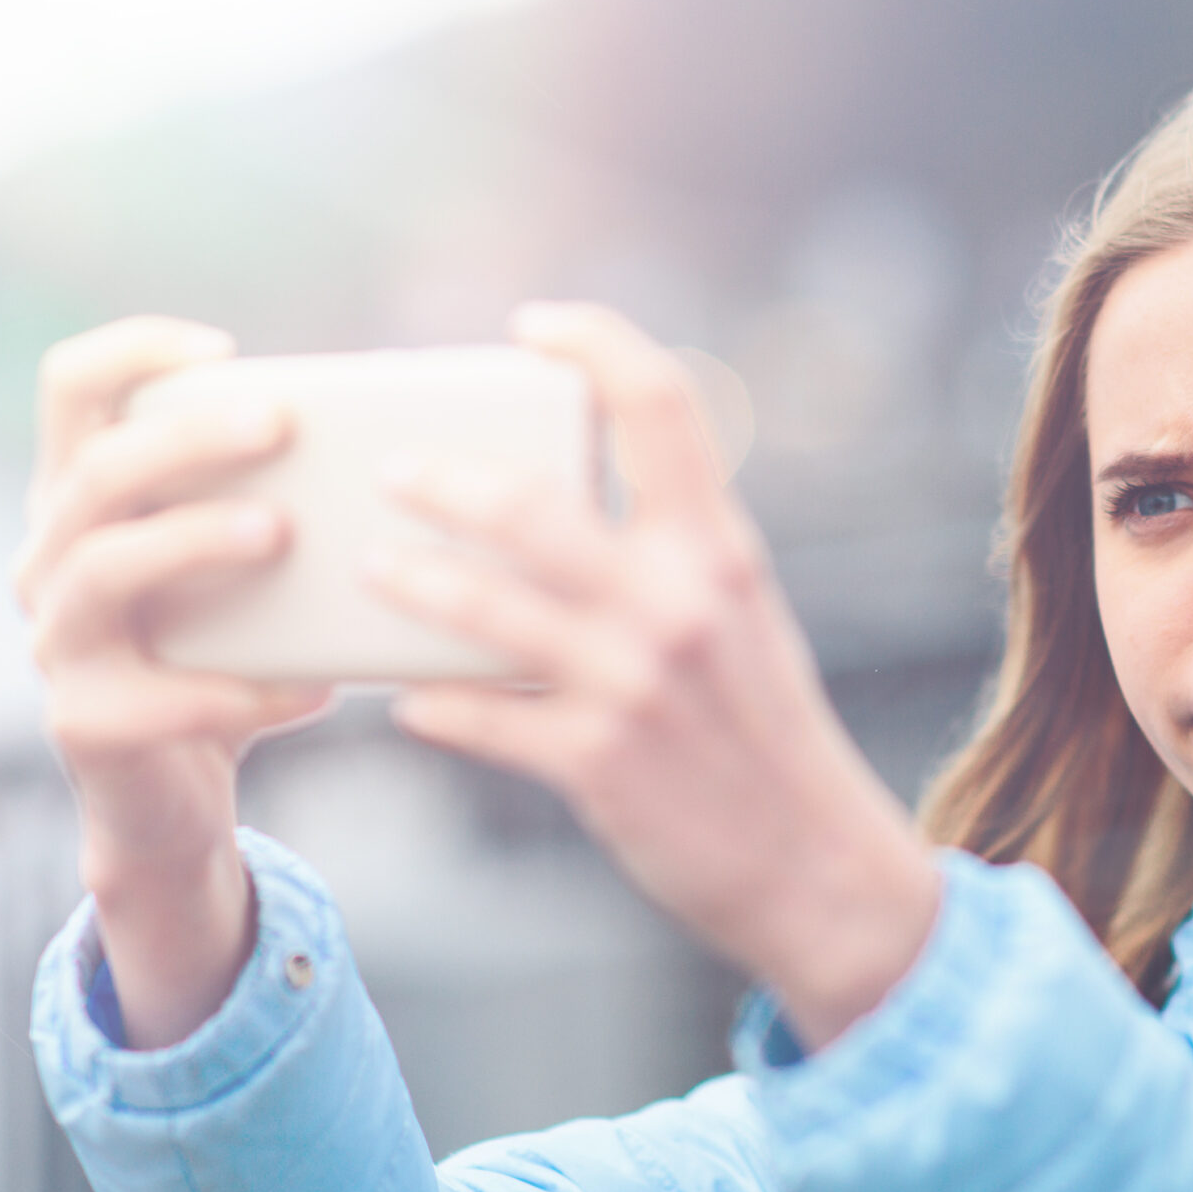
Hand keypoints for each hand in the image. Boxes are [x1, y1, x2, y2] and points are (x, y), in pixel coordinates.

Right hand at [14, 316, 332, 1047]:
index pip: (69, 387)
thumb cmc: (222, 656)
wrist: (172, 801)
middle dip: (188, 439)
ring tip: (279, 532)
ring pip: (101, 568)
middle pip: (95, 470)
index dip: (132, 351)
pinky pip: (155, 698)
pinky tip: (310, 691)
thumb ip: (275, 500)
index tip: (221, 350)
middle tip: (279, 426)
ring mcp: (56, 644)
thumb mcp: (237, 570)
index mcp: (80, 501)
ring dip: (193, 539)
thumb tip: (410, 439)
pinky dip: (239, 692)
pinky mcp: (83, 724)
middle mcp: (47, 560)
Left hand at [368, 303, 939, 1050]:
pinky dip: (436, 705)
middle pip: (535, 503)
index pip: (662, 403)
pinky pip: (484, 719)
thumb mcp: (746, 623)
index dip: (594, 344)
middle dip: (445, 480)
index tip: (533, 326)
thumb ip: (676, 559)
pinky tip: (407, 701)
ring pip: (487, 610)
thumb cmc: (768, 736)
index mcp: (722, 550)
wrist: (819, 866)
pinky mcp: (597, 763)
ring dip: (415, 583)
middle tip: (395, 469)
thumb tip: (575, 509)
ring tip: (373, 568)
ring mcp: (633, 684)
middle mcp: (679, 603)